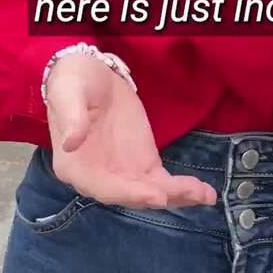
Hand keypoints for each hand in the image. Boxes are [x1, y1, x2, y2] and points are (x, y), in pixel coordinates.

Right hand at [45, 54, 216, 209]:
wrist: (89, 75)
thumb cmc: (72, 84)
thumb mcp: (68, 93)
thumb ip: (71, 117)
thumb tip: (70, 142)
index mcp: (75, 168)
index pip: (103, 188)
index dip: (128, 193)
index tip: (154, 195)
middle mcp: (99, 179)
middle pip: (131, 195)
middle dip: (158, 196)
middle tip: (185, 193)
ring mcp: (124, 174)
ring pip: (151, 192)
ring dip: (177, 196)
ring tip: (204, 196)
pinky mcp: (143, 165)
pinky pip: (163, 183)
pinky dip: (182, 189)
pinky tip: (204, 194)